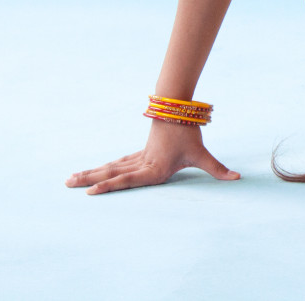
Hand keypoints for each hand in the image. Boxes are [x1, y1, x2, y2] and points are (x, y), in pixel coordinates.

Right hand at [65, 119, 239, 194]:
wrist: (179, 112)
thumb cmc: (189, 135)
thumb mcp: (203, 155)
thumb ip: (217, 169)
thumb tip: (237, 178)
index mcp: (154, 169)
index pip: (128, 179)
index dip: (110, 186)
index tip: (91, 192)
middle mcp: (142, 164)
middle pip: (112, 172)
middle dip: (90, 180)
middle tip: (68, 185)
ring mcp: (137, 158)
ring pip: (110, 167)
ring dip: (90, 173)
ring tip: (70, 180)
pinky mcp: (138, 153)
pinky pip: (116, 163)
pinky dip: (101, 169)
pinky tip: (90, 173)